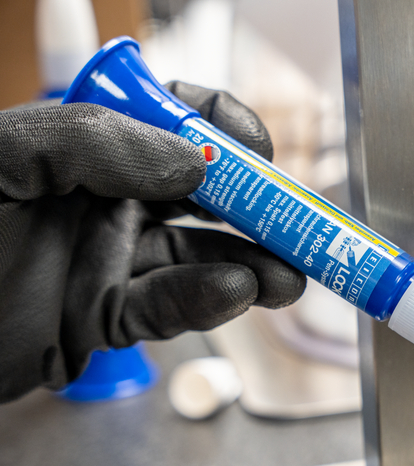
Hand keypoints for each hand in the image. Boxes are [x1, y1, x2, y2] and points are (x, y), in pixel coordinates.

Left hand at [0, 82, 305, 402]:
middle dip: (262, 211)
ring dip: (252, 265)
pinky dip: (205, 302)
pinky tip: (233, 293)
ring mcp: (108, 258)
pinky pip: (167, 308)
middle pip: (206, 196)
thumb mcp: (2, 160)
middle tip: (304, 230)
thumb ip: (98, 142)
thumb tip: (193, 161)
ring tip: (288, 278)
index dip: (228, 134)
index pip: (177, 123)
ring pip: (200, 256)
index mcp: (88, 144)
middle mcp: (106, 197)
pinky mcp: (104, 316)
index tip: (262, 156)